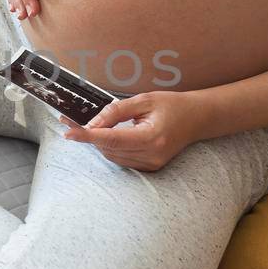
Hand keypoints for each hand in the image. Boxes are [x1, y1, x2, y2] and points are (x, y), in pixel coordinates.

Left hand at [60, 90, 199, 170]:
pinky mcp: (150, 167)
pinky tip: (108, 135)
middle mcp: (151, 155)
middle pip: (109, 148)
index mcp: (152, 137)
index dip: (88, 137)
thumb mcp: (144, 100)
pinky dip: (111, 148)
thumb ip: (116, 111)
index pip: (112, 139)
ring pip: (112, 156)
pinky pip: (121, 159)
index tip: (69, 133)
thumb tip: (92, 123)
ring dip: (99, 142)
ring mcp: (151, 164)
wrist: (198, 118)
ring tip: (89, 127)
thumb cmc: (173, 105)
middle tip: (72, 122)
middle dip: (89, 136)